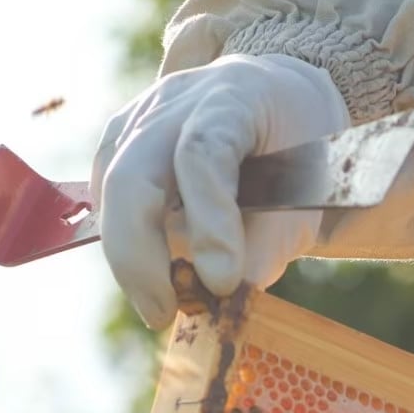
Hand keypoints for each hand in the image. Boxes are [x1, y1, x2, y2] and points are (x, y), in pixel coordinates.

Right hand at [92, 52, 349, 324]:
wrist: (281, 102)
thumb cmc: (299, 155)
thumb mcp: (308, 196)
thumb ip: (270, 243)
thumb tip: (225, 297)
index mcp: (234, 98)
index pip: (202, 154)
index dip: (209, 222)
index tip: (223, 284)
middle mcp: (176, 101)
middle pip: (130, 174)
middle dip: (138, 255)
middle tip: (163, 314)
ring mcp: (140, 117)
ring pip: (109, 187)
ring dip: (127, 257)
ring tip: (159, 305)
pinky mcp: (120, 140)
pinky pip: (105, 193)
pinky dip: (123, 241)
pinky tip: (146, 275)